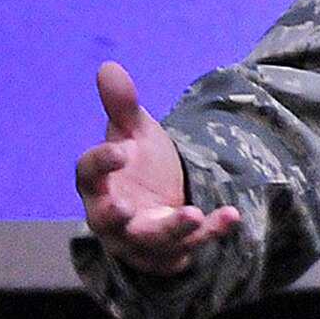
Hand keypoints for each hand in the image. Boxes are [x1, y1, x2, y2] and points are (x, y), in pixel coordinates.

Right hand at [75, 62, 239, 274]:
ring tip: (192, 214)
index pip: (88, 175)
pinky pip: (189, 246)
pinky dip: (210, 232)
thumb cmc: (135, 164)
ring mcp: (139, 238)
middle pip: (105, 220)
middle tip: (123, 208)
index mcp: (96, 184)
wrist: (159, 199)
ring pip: (149, 240)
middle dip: (113, 216)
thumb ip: (122, 106)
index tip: (122, 150)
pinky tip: (231, 215)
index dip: (101, 163)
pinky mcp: (169, 252)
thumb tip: (108, 67)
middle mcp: (110, 216)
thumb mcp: (132, 132)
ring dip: (171, 230)